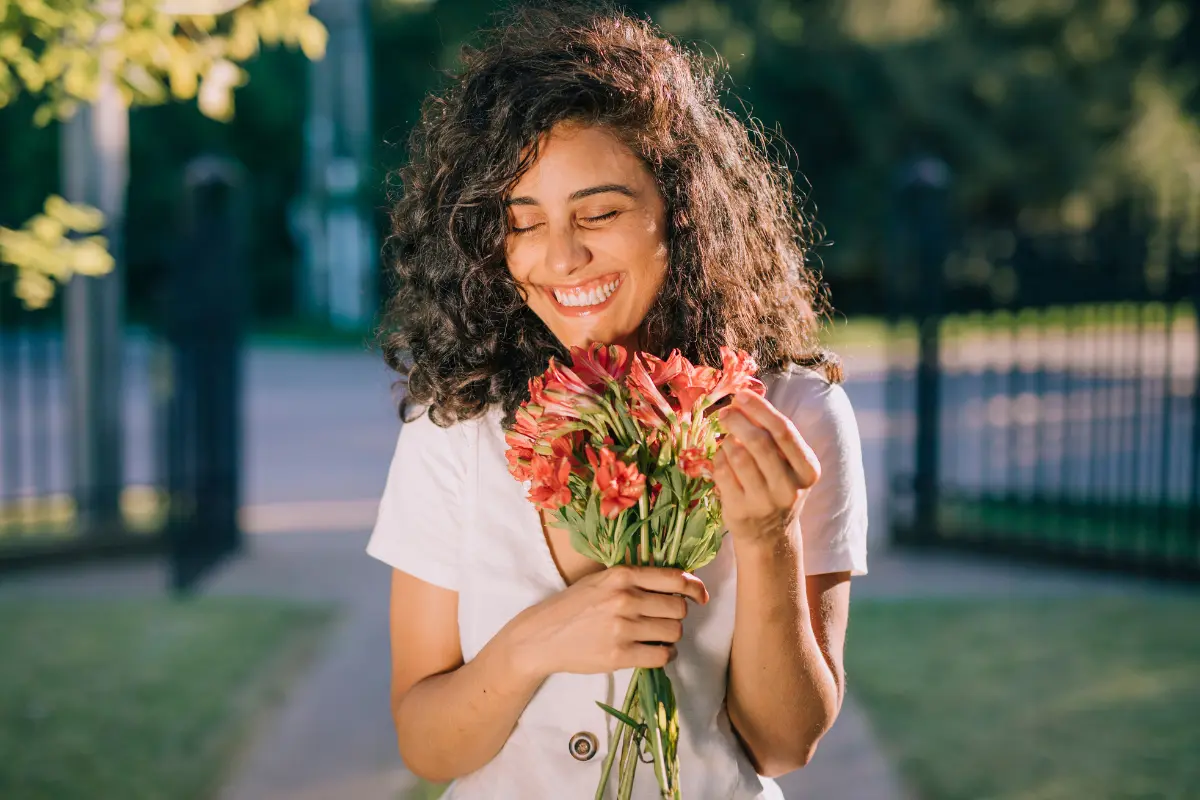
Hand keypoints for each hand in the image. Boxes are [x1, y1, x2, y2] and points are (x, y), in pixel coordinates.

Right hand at [503, 566, 708, 679]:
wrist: (542, 636)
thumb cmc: (573, 606)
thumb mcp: (601, 580)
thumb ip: (634, 579)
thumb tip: (678, 584)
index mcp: (622, 575)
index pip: (674, 578)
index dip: (695, 588)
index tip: (700, 596)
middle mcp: (625, 598)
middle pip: (679, 608)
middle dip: (677, 615)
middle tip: (663, 619)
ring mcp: (622, 628)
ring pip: (673, 632)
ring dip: (670, 636)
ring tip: (654, 636)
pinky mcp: (619, 655)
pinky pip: (662, 655)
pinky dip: (664, 654)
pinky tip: (653, 650)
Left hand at [713, 391, 820, 544]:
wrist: (770, 535)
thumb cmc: (777, 486)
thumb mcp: (788, 464)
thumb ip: (773, 435)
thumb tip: (743, 400)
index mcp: (808, 470)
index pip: (784, 431)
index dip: (760, 409)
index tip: (741, 396)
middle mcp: (790, 488)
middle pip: (760, 442)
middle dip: (739, 421)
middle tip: (726, 412)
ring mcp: (764, 502)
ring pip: (738, 456)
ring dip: (728, 441)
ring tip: (727, 440)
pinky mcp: (740, 511)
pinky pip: (722, 473)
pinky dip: (718, 459)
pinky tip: (722, 458)